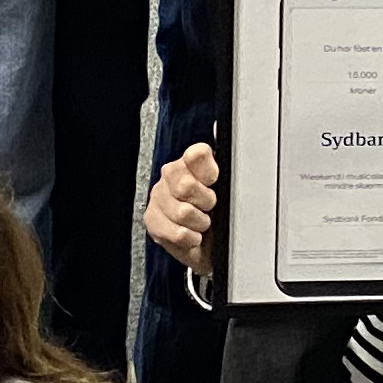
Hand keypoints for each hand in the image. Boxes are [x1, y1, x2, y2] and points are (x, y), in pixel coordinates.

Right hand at [142, 142, 220, 278]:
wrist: (210, 244)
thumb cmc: (221, 213)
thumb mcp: (230, 189)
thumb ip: (228, 165)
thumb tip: (227, 137)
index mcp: (192, 162)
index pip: (196, 154)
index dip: (208, 172)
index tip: (214, 182)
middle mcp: (171, 175)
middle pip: (186, 185)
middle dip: (205, 202)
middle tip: (210, 207)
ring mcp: (159, 197)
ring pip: (181, 212)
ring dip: (199, 223)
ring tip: (202, 223)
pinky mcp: (152, 219)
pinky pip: (174, 232)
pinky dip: (189, 238)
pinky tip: (192, 234)